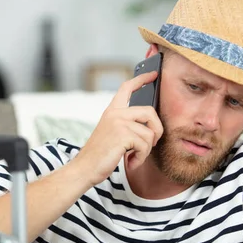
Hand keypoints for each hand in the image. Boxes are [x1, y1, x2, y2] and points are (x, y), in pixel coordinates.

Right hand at [73, 71, 163, 186]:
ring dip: (145, 151)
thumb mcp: (112, 134)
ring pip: (150, 133)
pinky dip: (141, 158)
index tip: (154, 74)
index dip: (142, 79)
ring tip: (133, 157)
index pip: (127, 88)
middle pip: (150, 111)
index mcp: (112, 111)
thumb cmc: (99, 155)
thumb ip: (126, 125)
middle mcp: (115, 113)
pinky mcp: (123, 134)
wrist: (84, 168)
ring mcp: (119, 122)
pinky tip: (131, 162)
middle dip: (157, 130)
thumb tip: (151, 126)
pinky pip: (145, 145)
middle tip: (152, 143)